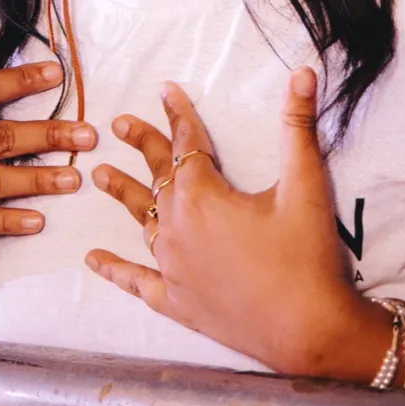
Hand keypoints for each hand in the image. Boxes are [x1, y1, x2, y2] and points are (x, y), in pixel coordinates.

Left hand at [85, 70, 391, 379]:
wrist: (310, 332)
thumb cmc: (308, 258)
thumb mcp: (306, 186)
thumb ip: (298, 126)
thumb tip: (303, 73)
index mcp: (203, 197)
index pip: (185, 143)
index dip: (178, 113)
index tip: (166, 90)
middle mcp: (177, 229)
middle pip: (157, 177)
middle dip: (142, 145)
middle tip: (118, 124)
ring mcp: (173, 268)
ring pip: (141, 221)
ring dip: (123, 195)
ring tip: (99, 175)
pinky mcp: (178, 302)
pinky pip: (138, 282)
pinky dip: (115, 269)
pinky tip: (93, 260)